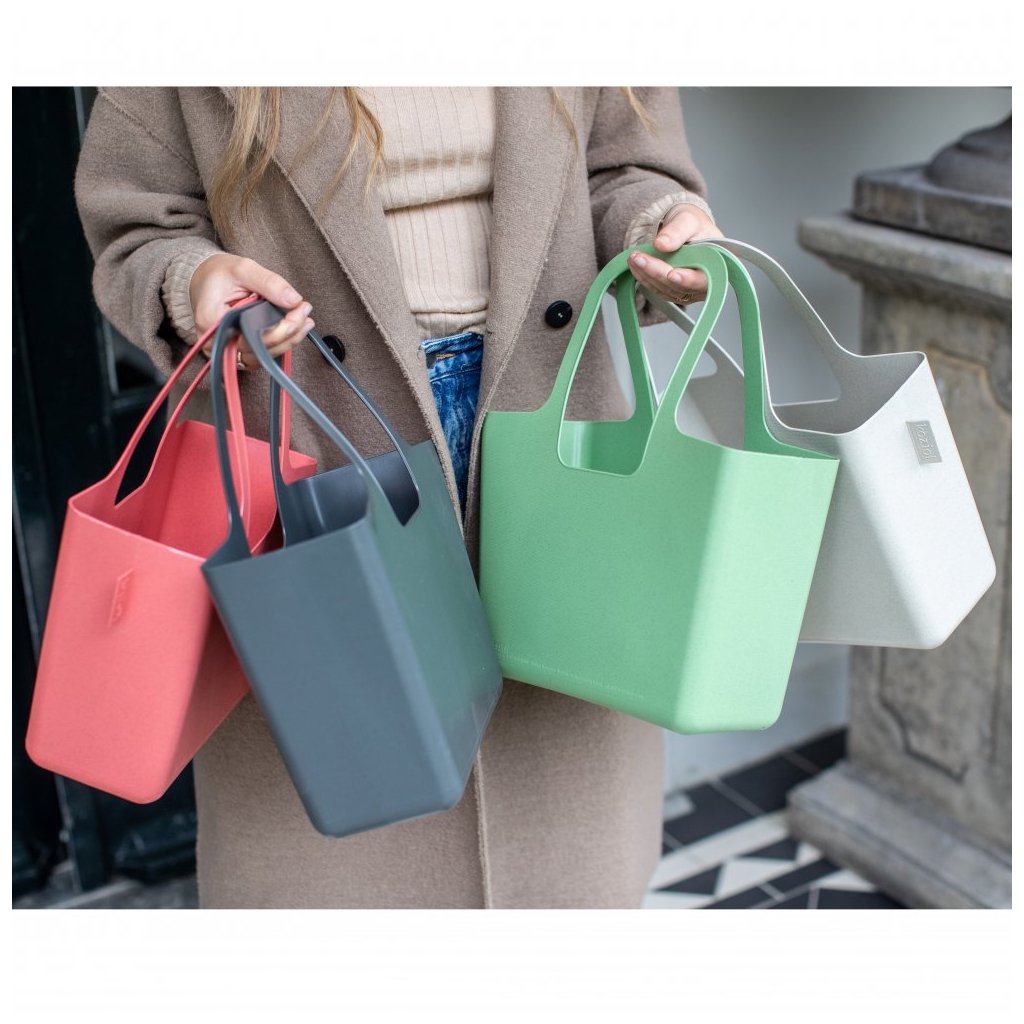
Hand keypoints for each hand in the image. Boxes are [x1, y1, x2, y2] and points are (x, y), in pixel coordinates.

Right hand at [192, 254, 313, 368]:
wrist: (206, 279)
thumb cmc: (219, 274)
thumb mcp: (242, 268)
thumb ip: (268, 282)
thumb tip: (294, 300)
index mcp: (212, 322)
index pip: (250, 337)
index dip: (279, 329)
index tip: (299, 309)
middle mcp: (216, 343)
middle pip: (259, 350)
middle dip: (288, 333)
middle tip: (304, 310)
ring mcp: (227, 350)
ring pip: (263, 356)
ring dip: (288, 340)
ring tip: (304, 318)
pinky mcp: (238, 351)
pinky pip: (262, 354)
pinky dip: (281, 342)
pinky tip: (296, 327)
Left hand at [628, 204, 722, 305]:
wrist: (684, 229)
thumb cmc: (692, 224)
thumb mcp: (687, 220)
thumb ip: (677, 231)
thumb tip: (661, 244)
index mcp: (717, 266)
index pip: (703, 278)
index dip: (688, 279)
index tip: (671, 274)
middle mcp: (704, 284)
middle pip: (679, 287)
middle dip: (657, 272)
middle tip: (638, 257)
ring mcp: (688, 291)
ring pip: (666, 290)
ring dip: (647, 276)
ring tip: (633, 258)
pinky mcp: (673, 292)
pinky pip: (658, 290)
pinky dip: (645, 278)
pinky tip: (635, 266)